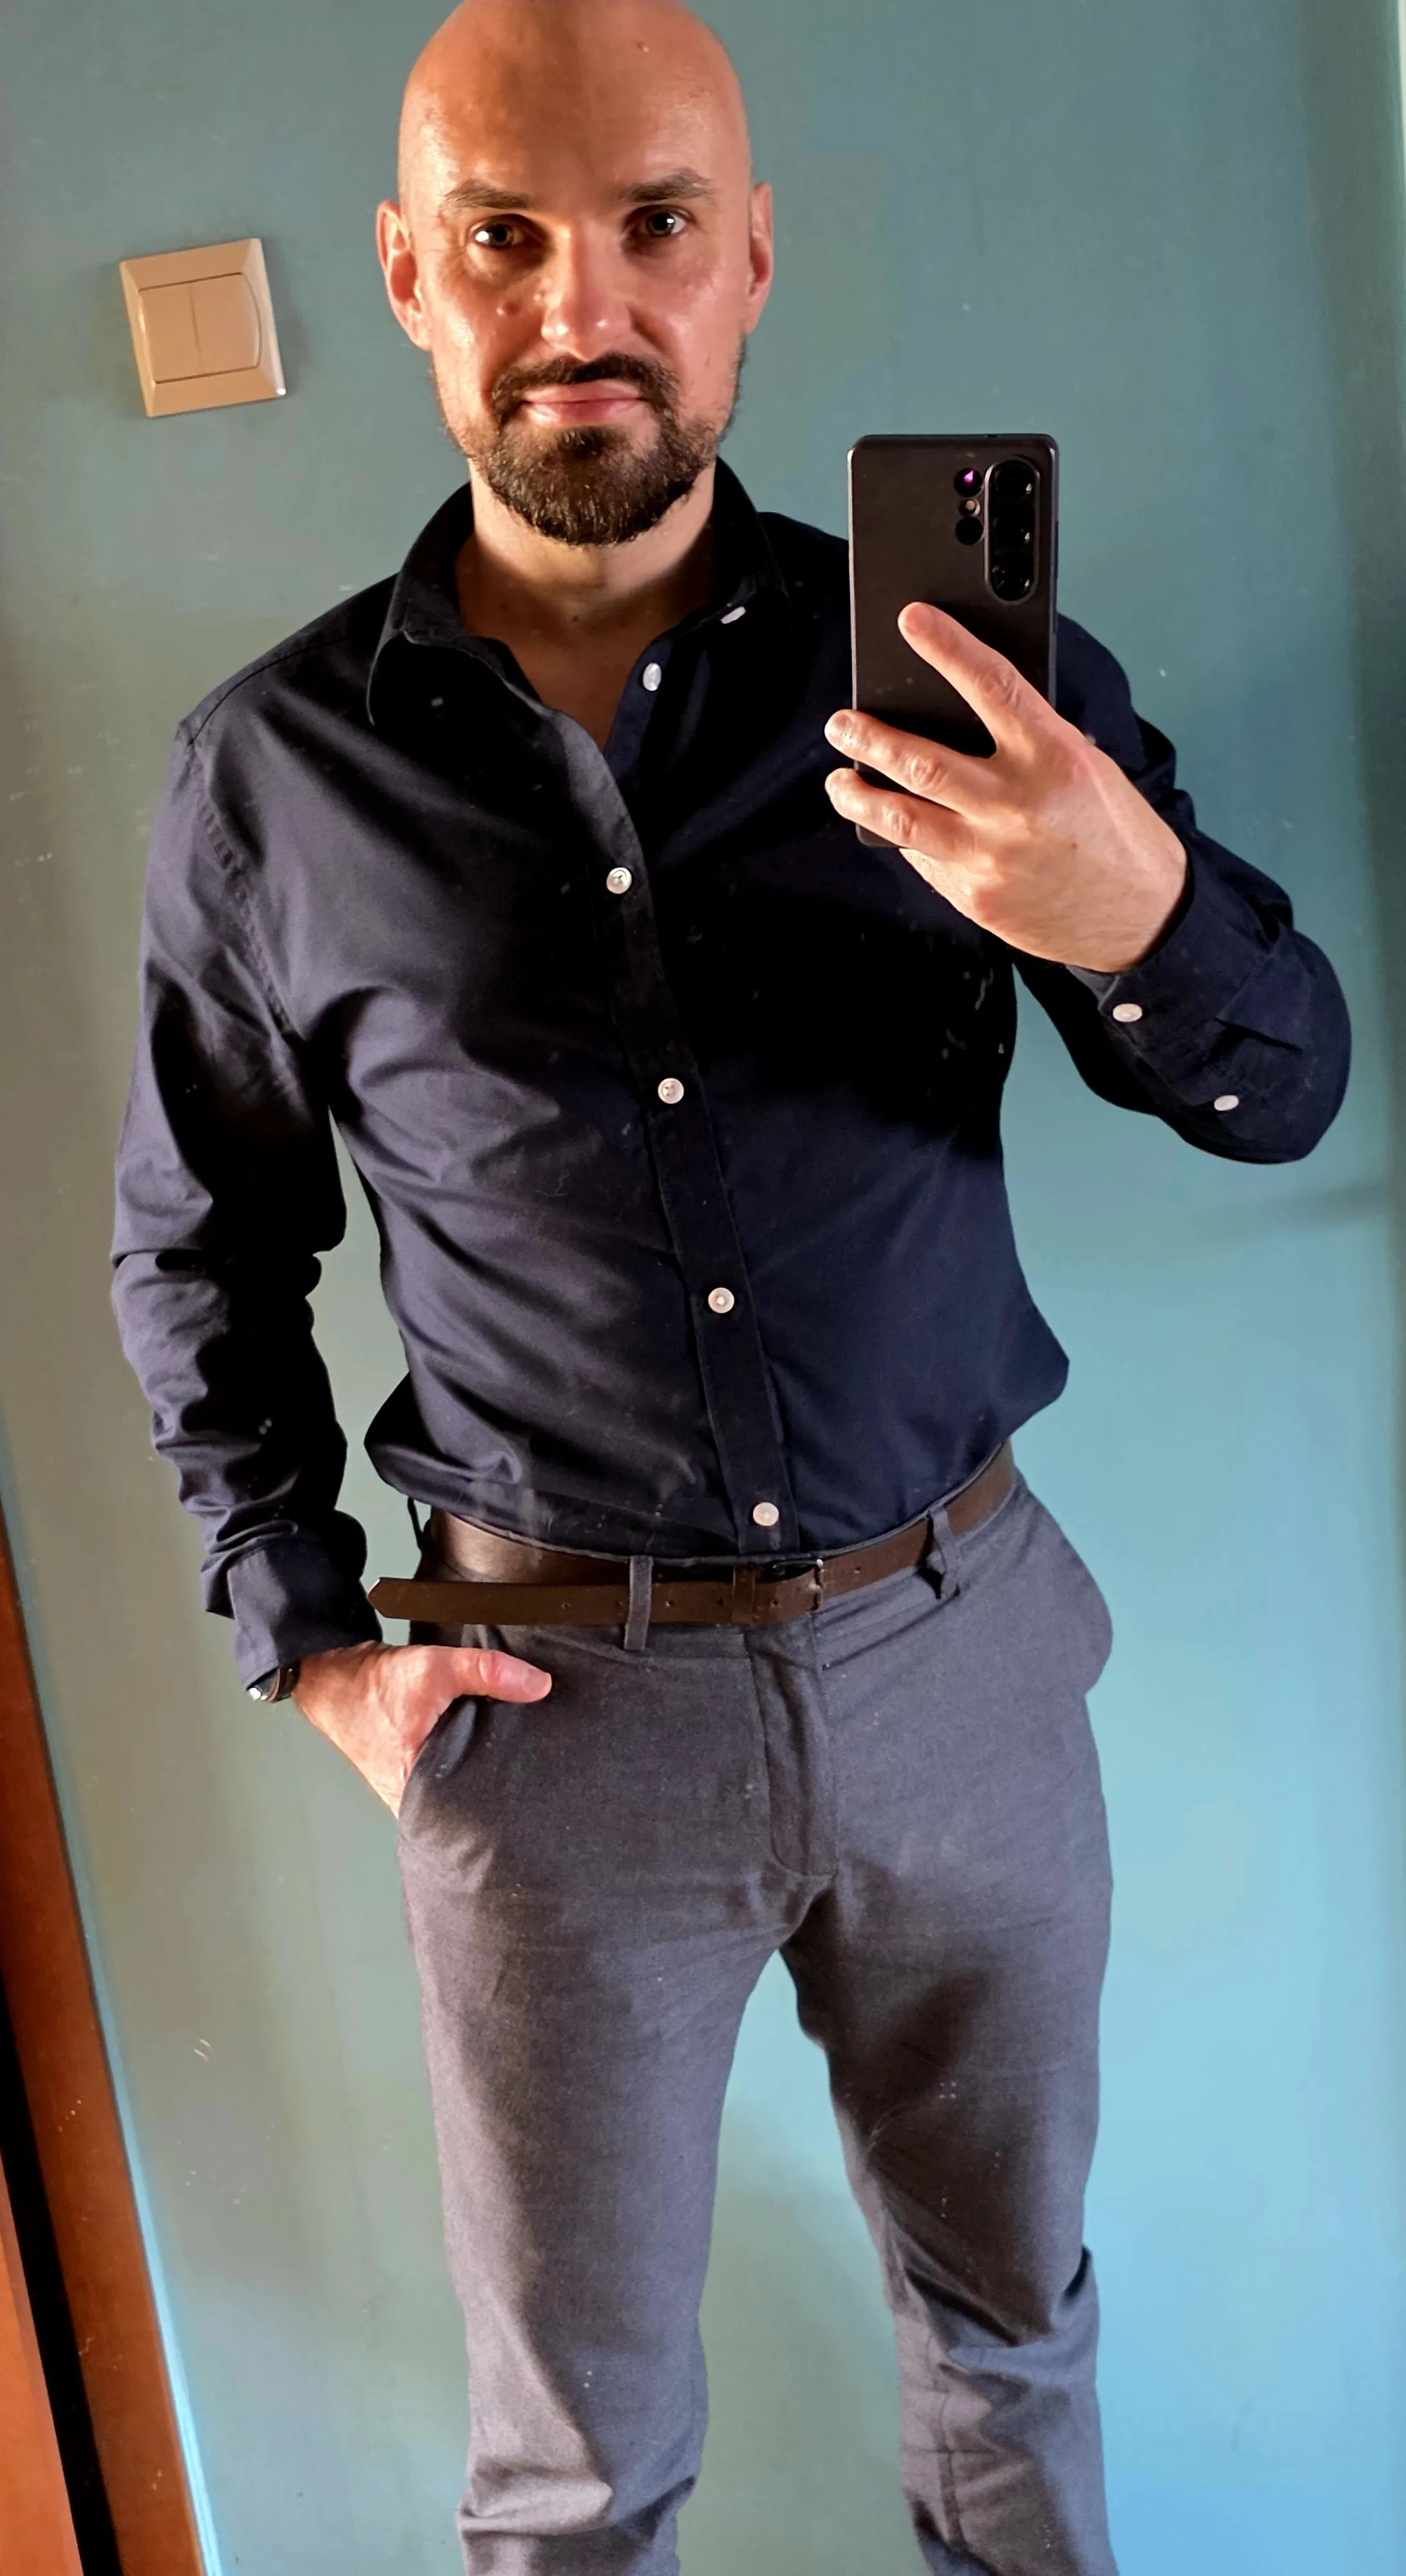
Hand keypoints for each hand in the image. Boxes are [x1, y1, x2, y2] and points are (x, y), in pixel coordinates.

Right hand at [293, 1639, 551, 1815]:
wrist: (338, 1680)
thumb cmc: (374, 1685)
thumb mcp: (433, 1667)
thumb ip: (486, 1672)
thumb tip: (537, 1685)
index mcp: (417, 1789)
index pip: (474, 1810)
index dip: (505, 1798)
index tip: (534, 1786)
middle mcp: (412, 1800)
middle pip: (471, 1803)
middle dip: (499, 1788)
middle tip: (532, 1774)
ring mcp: (410, 1793)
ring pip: (459, 1792)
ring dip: (481, 1775)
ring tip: (514, 1765)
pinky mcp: (412, 1779)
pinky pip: (447, 1780)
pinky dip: (464, 1765)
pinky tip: (483, 1753)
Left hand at [823, 603, 1187, 971]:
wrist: (1142, 916)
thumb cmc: (1113, 831)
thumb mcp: (1085, 769)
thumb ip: (1027, 741)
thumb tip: (959, 714)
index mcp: (1054, 757)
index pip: (992, 686)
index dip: (947, 647)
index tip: (911, 620)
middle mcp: (1017, 804)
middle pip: (920, 760)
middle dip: (869, 737)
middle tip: (842, 723)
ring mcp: (991, 855)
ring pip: (900, 817)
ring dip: (857, 794)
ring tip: (841, 779)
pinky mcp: (976, 896)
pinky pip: (922, 858)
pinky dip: (903, 837)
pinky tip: (892, 824)